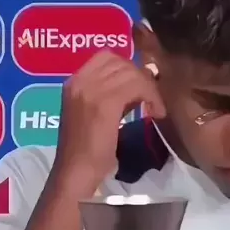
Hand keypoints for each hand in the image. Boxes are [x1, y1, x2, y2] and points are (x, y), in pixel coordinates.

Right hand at [52, 50, 165, 193]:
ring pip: (131, 73)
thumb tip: (134, 86)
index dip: (127, 67)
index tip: (139, 85)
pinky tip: (155, 112)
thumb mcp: (93, 114)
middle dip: (141, 77)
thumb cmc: (85, 150)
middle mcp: (80, 81)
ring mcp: (90, 90)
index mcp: (74, 82)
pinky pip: (136, 87)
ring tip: (154, 107)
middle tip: (151, 97)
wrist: (75, 173)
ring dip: (149, 88)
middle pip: (120, 62)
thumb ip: (108, 96)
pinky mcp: (105, 103)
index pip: (105, 57)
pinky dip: (151, 97)